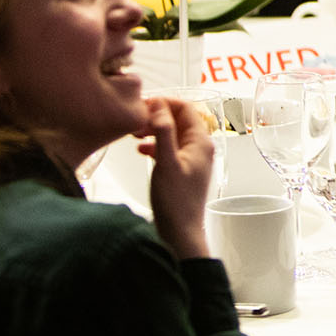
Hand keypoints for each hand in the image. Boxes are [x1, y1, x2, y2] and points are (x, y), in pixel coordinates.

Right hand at [138, 97, 213, 259]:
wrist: (180, 232)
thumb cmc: (175, 202)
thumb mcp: (166, 163)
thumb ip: (163, 133)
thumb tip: (160, 106)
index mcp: (201, 142)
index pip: (185, 108)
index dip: (164, 103)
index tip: (143, 105)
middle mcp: (200, 147)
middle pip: (178, 119)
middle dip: (156, 116)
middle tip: (135, 121)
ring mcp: (192, 159)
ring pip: (172, 134)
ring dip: (154, 130)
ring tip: (134, 134)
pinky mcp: (183, 170)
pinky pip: (169, 148)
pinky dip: (155, 144)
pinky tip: (141, 150)